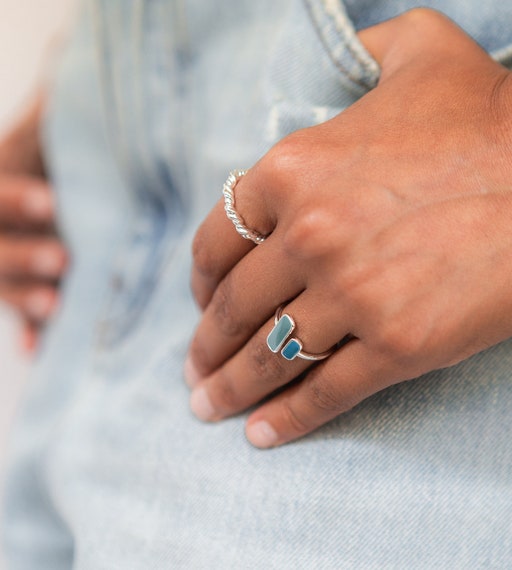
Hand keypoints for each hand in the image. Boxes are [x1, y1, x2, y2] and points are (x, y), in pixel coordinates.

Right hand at [0, 99, 66, 351]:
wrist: (59, 190)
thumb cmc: (63, 148)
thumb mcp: (53, 128)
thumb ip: (55, 107)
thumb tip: (68, 51)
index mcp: (1, 180)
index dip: (16, 200)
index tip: (52, 203)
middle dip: (23, 255)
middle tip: (63, 260)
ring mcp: (8, 258)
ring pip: (3, 283)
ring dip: (24, 298)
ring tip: (55, 309)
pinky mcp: (23, 284)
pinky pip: (19, 313)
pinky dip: (27, 332)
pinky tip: (37, 350)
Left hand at [187, 9, 511, 446]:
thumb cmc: (488, 111)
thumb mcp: (414, 53)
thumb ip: (363, 52)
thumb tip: (349, 48)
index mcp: (293, 169)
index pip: (217, 243)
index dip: (201, 284)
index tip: (203, 305)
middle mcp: (310, 234)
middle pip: (234, 309)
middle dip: (206, 347)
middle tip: (196, 371)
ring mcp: (352, 294)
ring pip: (270, 358)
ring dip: (232, 388)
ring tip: (211, 407)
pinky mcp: (399, 344)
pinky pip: (326, 391)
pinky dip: (288, 418)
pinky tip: (261, 434)